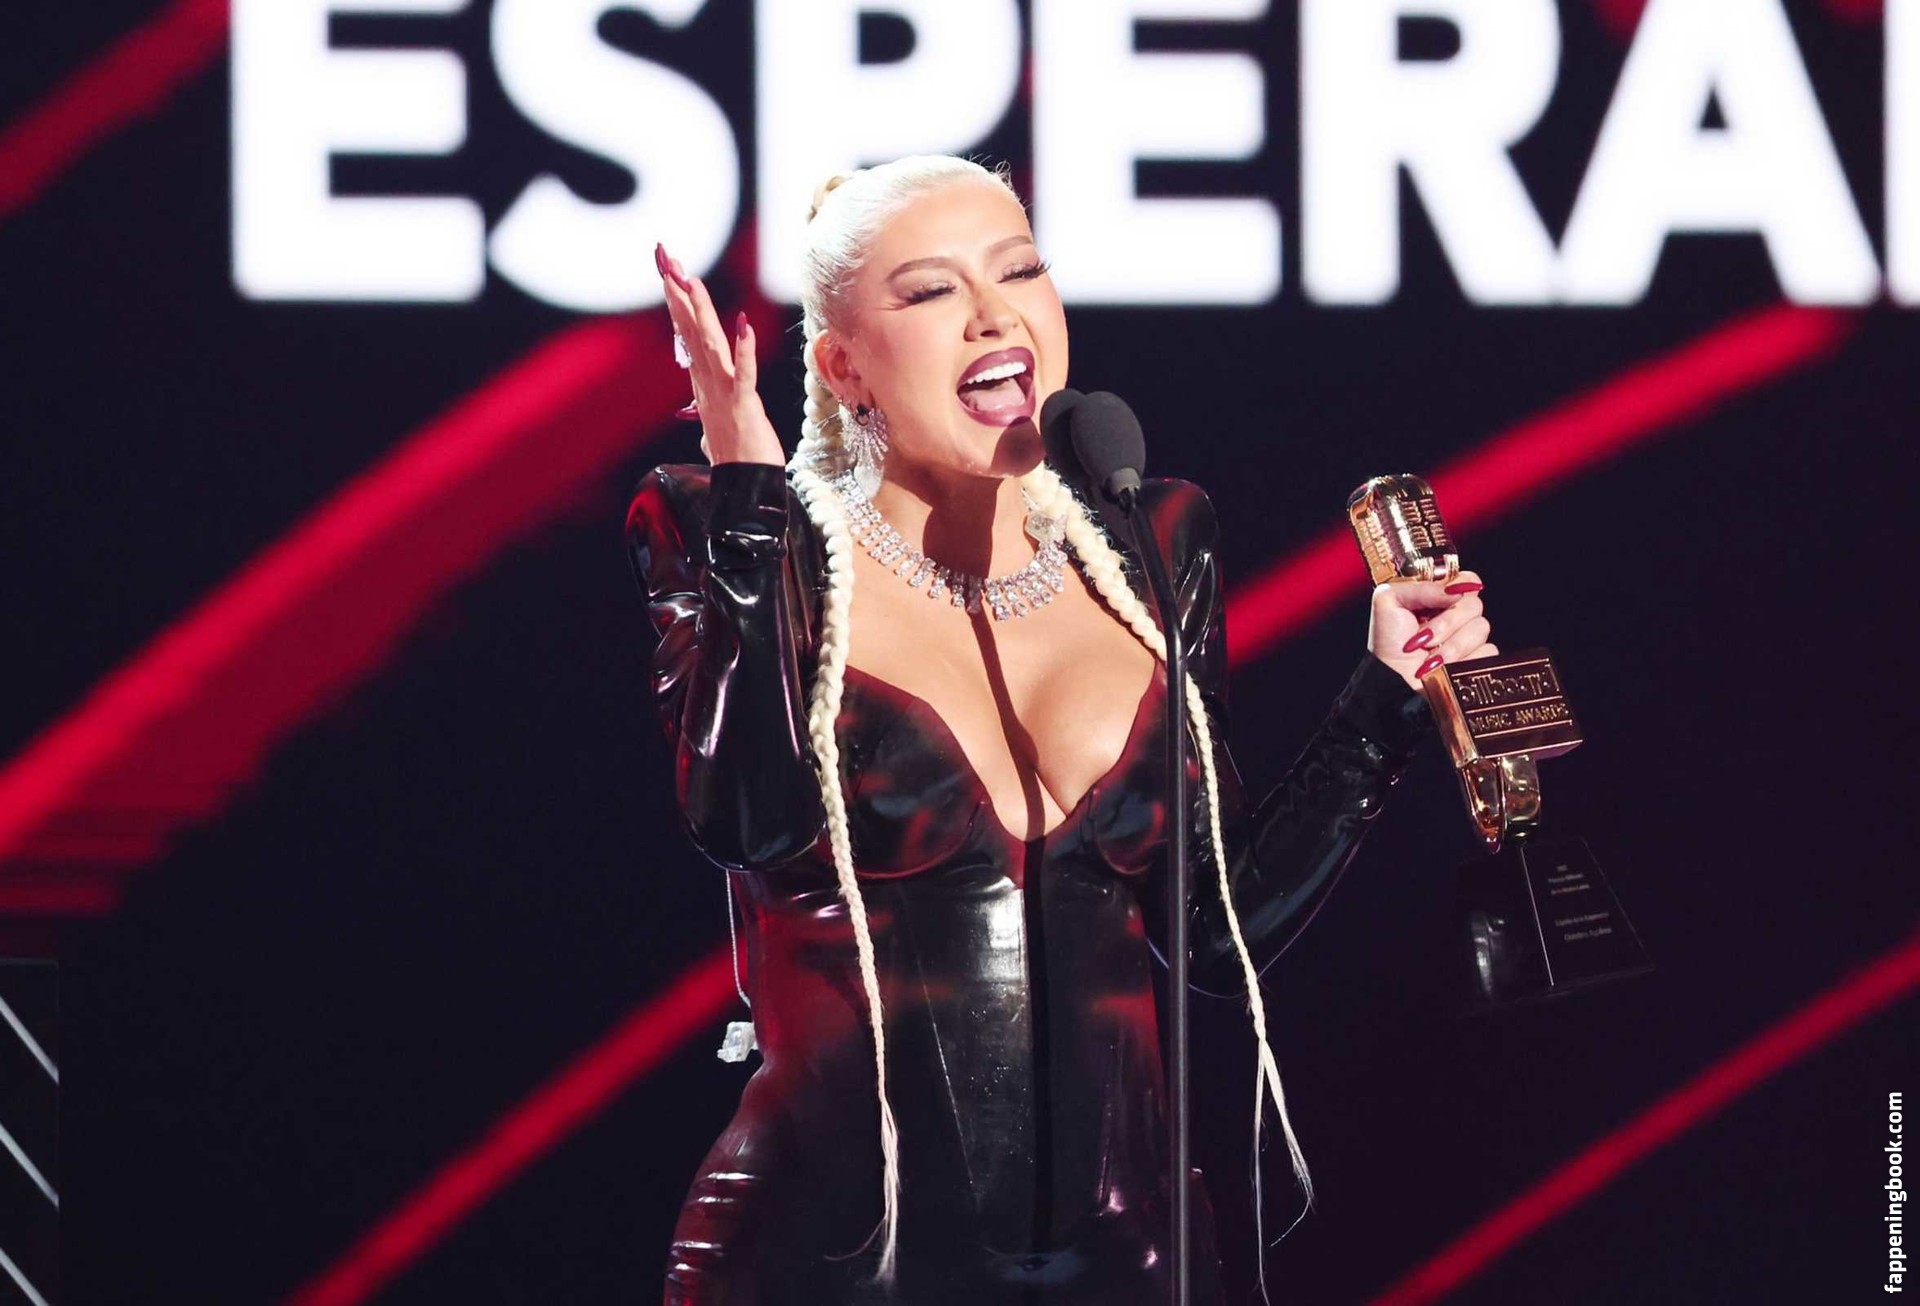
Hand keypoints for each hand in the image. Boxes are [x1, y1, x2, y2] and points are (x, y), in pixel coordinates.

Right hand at [655, 244, 784, 466]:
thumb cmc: (736, 456)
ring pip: (710, 343)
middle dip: (677, 290)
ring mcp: (724, 392)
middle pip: (690, 327)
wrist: (746, 486)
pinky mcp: (744, 405)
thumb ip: (703, 415)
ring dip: (701, 310)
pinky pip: (744, 373)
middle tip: (665, 255)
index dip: (677, 299)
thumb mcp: (716, 427)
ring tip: (691, 279)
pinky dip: (744, 349)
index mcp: (702, 381)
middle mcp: (708, 381)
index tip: (668, 269)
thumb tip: (690, 419)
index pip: (687, 331)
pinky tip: (744, 324)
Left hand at [1366, 570, 1498, 691]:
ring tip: (1429, 657)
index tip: (1441, 599)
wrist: (1394, 681)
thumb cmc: (1388, 644)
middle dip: (1446, 623)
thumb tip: (1455, 590)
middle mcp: (1455, 615)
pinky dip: (1463, 660)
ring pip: (1481, 628)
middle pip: (1474, 604)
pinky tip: (1444, 667)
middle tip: (1424, 637)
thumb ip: (1420, 585)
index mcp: (1438, 597)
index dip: (1458, 588)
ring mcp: (1468, 638)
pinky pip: (1487, 651)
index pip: (1466, 579)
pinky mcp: (1477, 660)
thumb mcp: (1389, 601)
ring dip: (1451, 646)